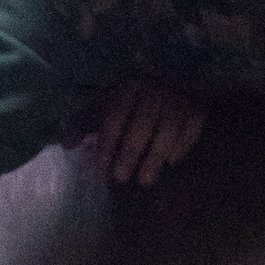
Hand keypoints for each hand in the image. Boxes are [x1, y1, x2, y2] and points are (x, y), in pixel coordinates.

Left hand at [78, 77, 205, 190]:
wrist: (175, 84)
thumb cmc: (134, 104)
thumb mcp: (109, 108)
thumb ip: (88, 125)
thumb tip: (67, 144)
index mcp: (129, 89)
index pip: (115, 118)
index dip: (106, 145)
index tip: (100, 170)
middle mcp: (154, 91)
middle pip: (141, 126)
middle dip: (129, 154)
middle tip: (121, 179)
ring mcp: (178, 100)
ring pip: (167, 131)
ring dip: (154, 158)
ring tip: (145, 181)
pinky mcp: (197, 111)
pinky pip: (189, 132)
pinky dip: (180, 148)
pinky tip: (170, 163)